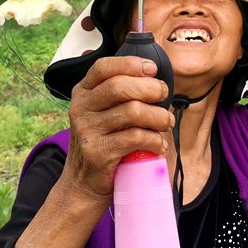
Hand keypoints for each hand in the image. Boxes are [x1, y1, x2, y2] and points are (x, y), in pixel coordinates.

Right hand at [64, 56, 173, 199]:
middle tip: (164, 97)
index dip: (131, 64)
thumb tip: (155, 79)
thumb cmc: (102, 142)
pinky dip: (155, 139)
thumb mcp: (101, 113)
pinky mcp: (98, 152)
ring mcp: (87, 130)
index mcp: (82, 92)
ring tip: (166, 123)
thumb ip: (119, 95)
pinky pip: (136, 137)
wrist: (82, 183)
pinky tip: (159, 144)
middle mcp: (81, 108)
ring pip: (133, 111)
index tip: (153, 69)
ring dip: (158, 116)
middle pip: (120, 86)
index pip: (103, 67)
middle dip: (151, 89)